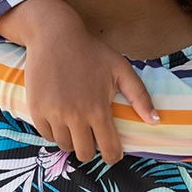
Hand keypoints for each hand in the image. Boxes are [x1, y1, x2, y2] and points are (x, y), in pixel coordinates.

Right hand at [0, 0, 158, 163]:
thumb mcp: (121, 69)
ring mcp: (53, 114)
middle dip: (92, 149)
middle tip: (93, 136)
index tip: (113, 152)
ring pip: (64, 146)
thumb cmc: (91, 51)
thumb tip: (156, 122)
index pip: (109, 150)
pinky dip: (55, 133)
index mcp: (98, 109)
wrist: (55, 36)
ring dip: (73, 140)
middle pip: (84, 154)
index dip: (113, 156)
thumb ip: (139, 96)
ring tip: (77, 125)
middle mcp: (75, 116)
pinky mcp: (36, 110)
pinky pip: (46, 135)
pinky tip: (61, 119)